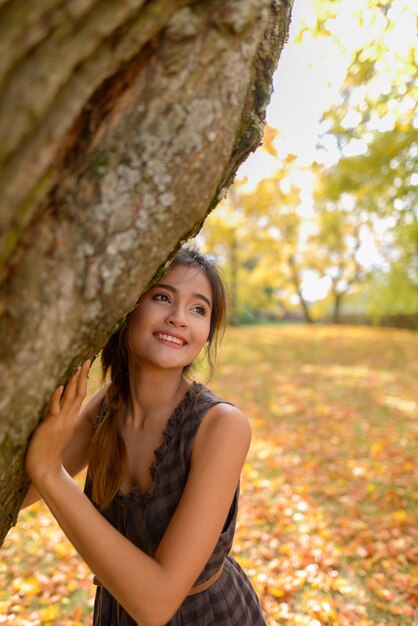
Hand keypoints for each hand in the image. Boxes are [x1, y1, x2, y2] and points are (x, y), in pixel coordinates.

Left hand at [25, 360, 90, 484]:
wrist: (45, 469)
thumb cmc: (49, 452)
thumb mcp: (60, 432)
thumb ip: (63, 420)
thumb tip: (63, 407)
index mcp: (71, 419)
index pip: (80, 395)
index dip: (84, 380)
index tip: (85, 367)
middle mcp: (69, 418)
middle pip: (79, 393)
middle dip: (83, 376)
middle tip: (87, 360)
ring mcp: (61, 422)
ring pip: (71, 398)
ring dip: (74, 382)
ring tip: (77, 367)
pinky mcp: (50, 426)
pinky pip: (55, 409)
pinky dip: (57, 397)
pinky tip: (60, 386)